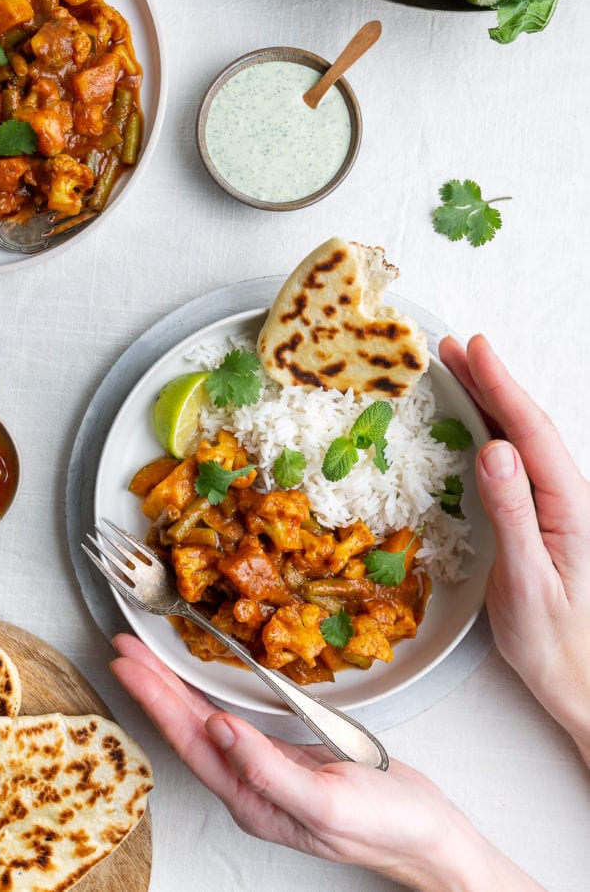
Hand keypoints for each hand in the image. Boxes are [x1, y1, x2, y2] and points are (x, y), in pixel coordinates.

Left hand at [111, 634, 541, 890]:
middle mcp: (248, 783)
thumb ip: (268, 768)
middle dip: (152, 685)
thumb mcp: (326, 800)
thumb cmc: (385, 825)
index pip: (189, 740)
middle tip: (123, 645)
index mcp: (251, 797)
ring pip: (205, 721)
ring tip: (146, 656)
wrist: (429, 836)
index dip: (154, 700)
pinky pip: (234, 717)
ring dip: (173, 687)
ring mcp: (265, 769)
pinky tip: (198, 680)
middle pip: (187, 728)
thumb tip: (217, 728)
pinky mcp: (286, 755)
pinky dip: (209, 693)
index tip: (127, 663)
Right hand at [440, 335, 589, 761]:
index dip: (502, 386)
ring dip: (491, 402)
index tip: (476, 348)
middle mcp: (568, 499)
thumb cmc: (556, 644)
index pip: (531, 433)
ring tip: (459, 369)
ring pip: (523, 441)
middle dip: (492, 382)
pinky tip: (474, 424)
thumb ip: (512, 513)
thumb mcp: (527, 583)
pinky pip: (517, 463)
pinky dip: (491, 432)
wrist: (584, 685)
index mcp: (570, 507)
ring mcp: (558, 508)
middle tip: (454, 346)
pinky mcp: (544, 521)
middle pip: (527, 427)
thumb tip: (494, 449)